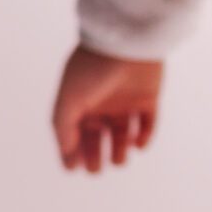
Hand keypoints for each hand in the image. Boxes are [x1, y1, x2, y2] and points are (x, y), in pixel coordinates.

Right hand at [54, 43, 162, 171]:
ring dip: (120, 152)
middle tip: (96, 168)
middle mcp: (102, 104)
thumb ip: (63, 128)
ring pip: (123, 136)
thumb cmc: (93, 69)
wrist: (126, 42)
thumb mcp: (69, 100)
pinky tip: (137, 144)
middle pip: (97, 139)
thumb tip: (68, 156)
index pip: (74, 134)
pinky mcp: (148, 99)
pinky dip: (144, 138)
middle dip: (95, 156)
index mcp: (80, 103)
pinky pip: (148, 125)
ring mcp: (126, 102)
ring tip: (118, 159)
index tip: (75, 167)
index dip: (72, 152)